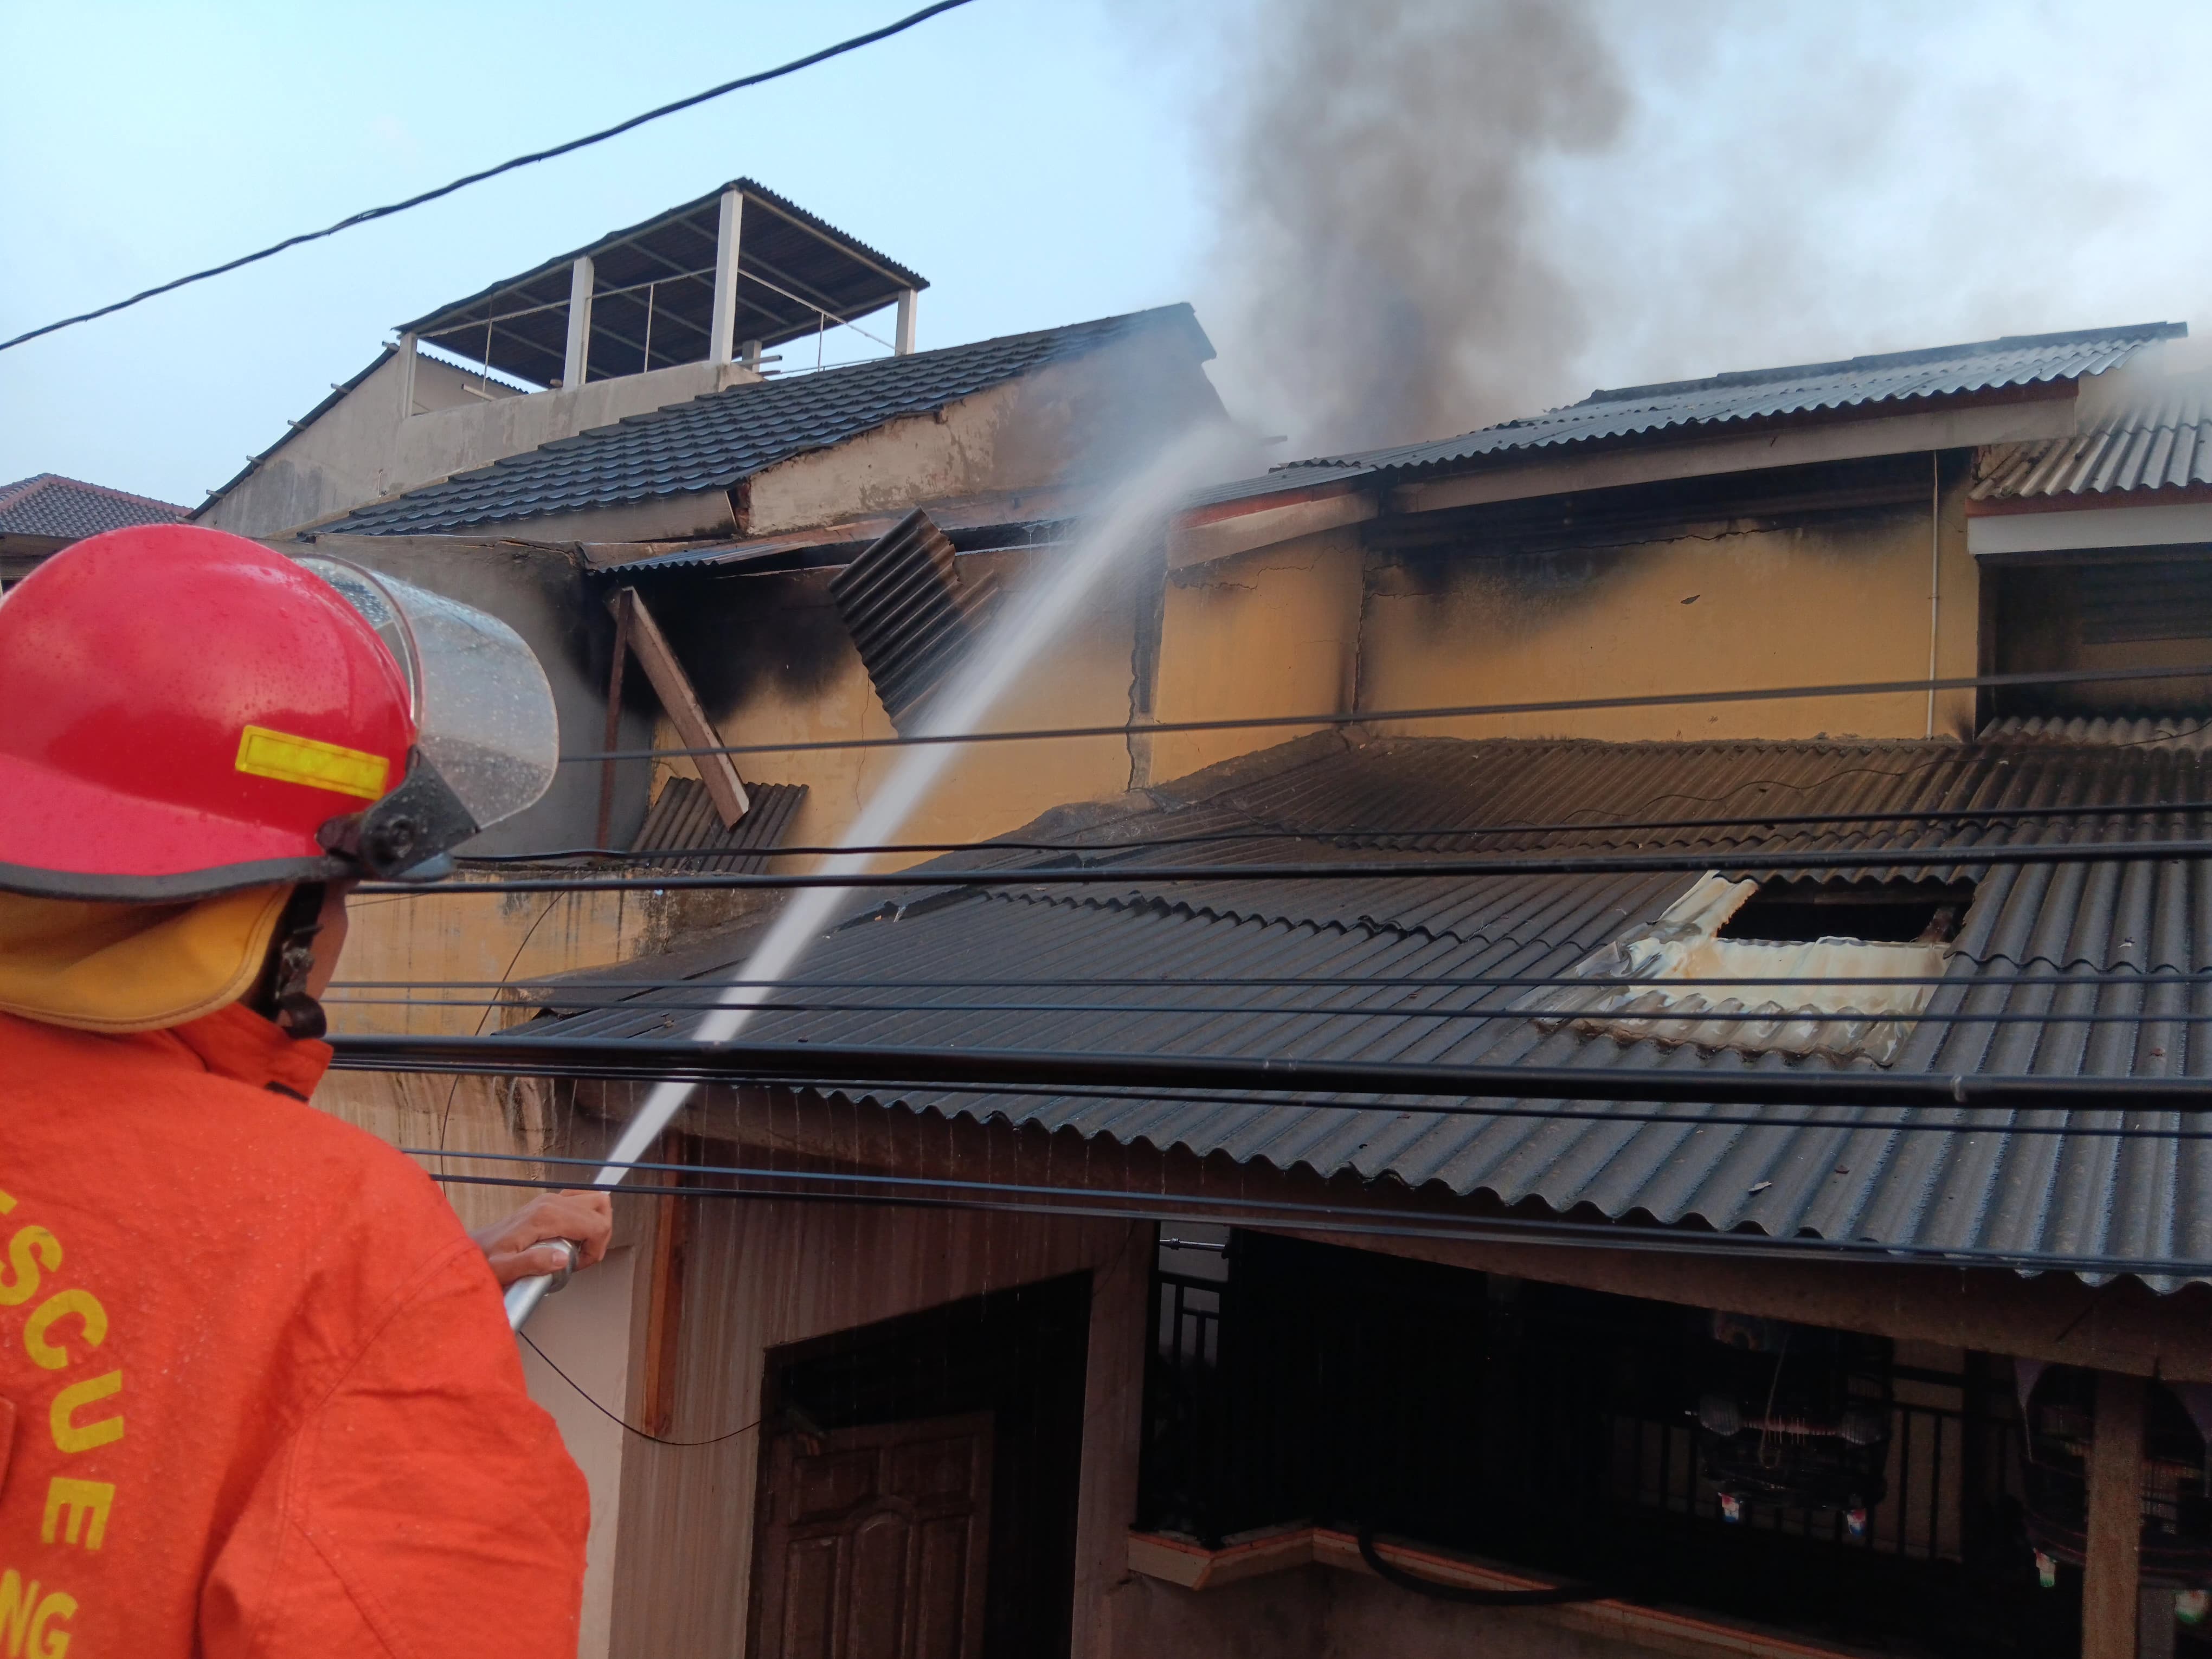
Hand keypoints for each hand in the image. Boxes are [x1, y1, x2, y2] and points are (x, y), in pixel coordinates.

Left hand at [471, 1190, 611, 1287]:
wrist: (474, 1248)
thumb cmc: (487, 1260)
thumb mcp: (504, 1268)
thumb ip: (532, 1263)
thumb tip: (563, 1258)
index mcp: (546, 1217)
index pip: (595, 1224)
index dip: (596, 1248)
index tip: (581, 1263)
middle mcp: (551, 1202)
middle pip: (600, 1208)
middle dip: (600, 1236)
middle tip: (584, 1257)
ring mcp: (550, 1199)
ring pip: (595, 1200)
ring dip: (597, 1223)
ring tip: (582, 1246)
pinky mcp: (548, 1202)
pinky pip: (582, 1200)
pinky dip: (588, 1216)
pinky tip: (575, 1234)